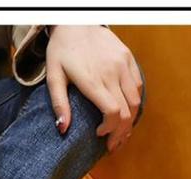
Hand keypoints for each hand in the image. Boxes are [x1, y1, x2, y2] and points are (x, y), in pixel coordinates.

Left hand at [46, 26, 143, 151]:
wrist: (76, 21)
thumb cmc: (62, 50)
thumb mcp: (53, 76)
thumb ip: (59, 104)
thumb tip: (62, 129)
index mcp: (92, 80)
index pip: (112, 112)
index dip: (110, 129)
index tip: (99, 134)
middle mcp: (111, 72)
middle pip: (127, 111)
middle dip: (121, 132)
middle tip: (113, 145)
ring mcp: (123, 64)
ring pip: (136, 100)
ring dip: (131, 121)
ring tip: (121, 133)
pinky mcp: (128, 58)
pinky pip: (138, 86)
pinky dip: (135, 103)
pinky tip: (126, 112)